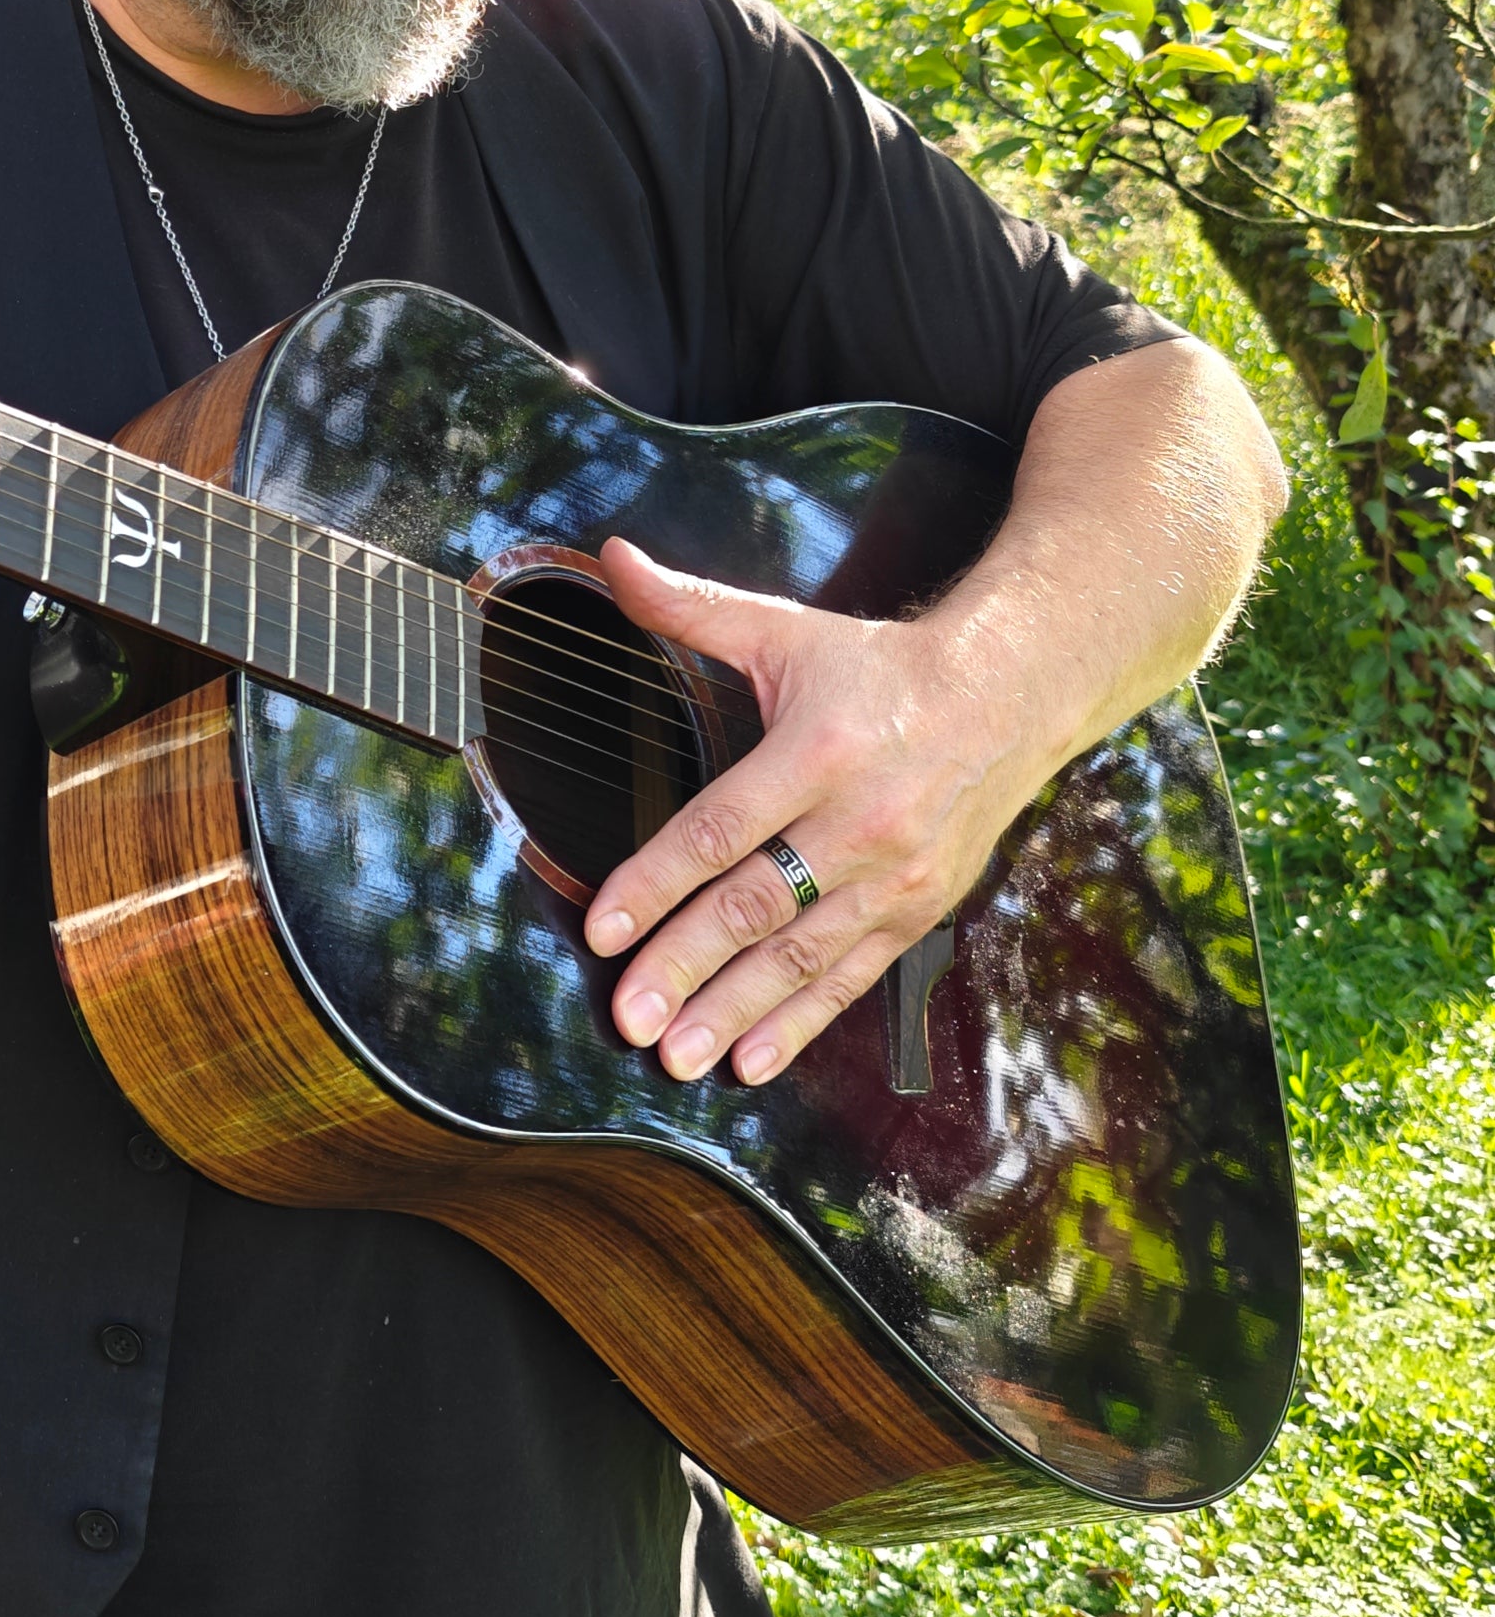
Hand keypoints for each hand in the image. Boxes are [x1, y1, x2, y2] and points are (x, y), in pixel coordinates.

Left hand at [576, 537, 1050, 1086]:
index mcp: (816, 752)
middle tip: (630, 1019)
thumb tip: (612, 558)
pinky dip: (800, 1022)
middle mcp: (858, 822)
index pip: (719, 830)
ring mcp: (894, 875)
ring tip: (677, 1056)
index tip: (603, 929)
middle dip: (685, 969)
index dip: (655, 884)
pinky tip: (752, 1058)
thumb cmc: (882, 667)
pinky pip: (850, 977)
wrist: (1013, 694)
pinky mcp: (917, 911)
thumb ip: (692, 608)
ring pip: (800, 956)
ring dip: (735, 1011)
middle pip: (755, 907)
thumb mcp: (787, 630)